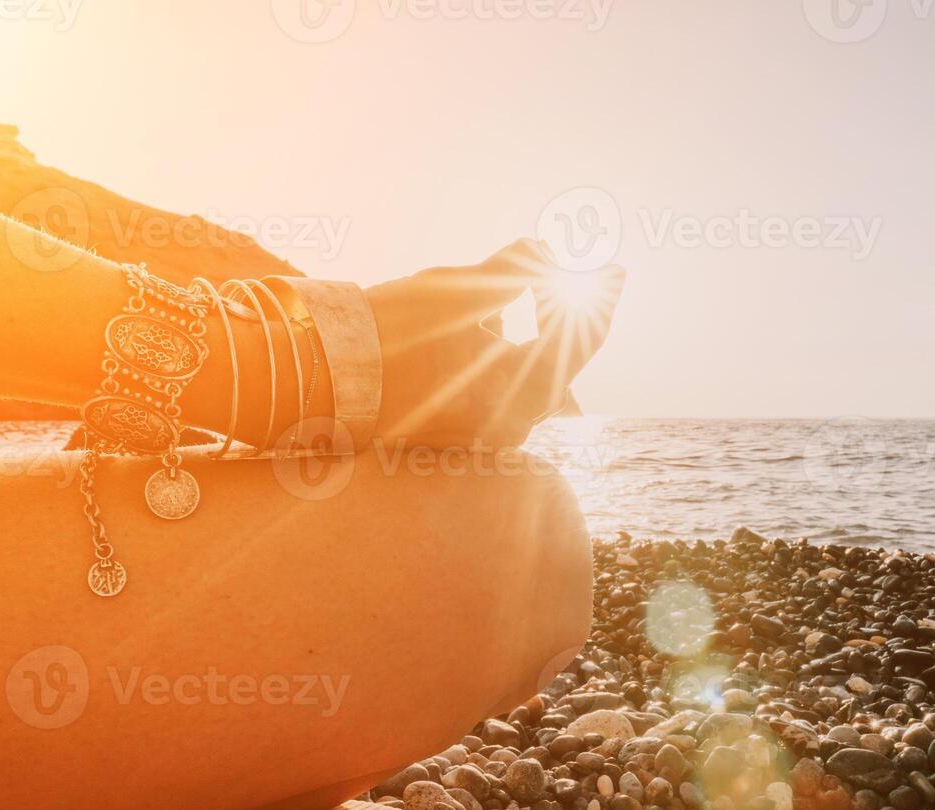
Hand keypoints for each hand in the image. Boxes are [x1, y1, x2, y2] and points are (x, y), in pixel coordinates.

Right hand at [364, 239, 624, 447]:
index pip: (577, 341)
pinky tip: (505, 316)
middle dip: (574, 311)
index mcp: (515, 398)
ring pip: (531, 372)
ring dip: (541, 328)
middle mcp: (507, 426)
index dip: (600, 298)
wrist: (320, 372)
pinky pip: (503, 384)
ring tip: (545, 285)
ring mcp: (484, 433)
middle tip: (595, 272)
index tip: (615, 267)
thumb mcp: (460, 288)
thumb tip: (551, 250)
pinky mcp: (463, 428)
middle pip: (560, 359)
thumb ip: (517, 268)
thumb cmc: (388, 329)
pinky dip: (511, 349)